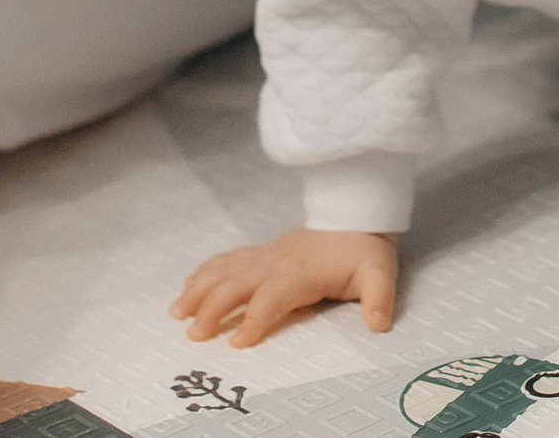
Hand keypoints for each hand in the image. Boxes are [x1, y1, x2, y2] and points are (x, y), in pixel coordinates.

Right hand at [171, 228, 397, 347]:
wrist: (357, 216)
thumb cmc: (365, 249)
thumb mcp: (380, 274)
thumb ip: (378, 299)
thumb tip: (379, 324)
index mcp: (302, 271)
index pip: (271, 296)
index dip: (254, 318)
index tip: (238, 342)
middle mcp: (277, 262)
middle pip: (236, 283)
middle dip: (213, 308)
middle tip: (195, 335)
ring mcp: (266, 255)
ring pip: (224, 270)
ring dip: (199, 290)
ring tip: (178, 313)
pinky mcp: (262, 252)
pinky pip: (227, 260)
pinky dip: (204, 272)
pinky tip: (188, 286)